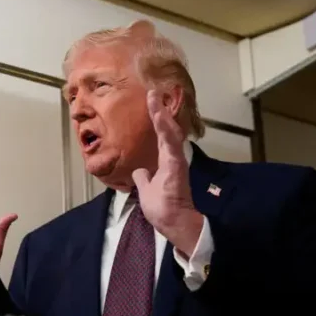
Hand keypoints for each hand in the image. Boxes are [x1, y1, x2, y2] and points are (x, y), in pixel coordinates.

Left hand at [132, 90, 203, 256]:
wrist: (173, 223)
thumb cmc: (162, 209)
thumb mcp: (146, 191)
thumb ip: (144, 179)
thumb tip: (139, 171)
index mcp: (166, 163)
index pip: (161, 138)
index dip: (157, 121)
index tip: (152, 104)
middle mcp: (172, 159)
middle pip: (166, 131)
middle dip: (159, 111)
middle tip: (153, 93)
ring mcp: (175, 161)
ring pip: (169, 134)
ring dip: (161, 116)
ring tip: (154, 99)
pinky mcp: (176, 166)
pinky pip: (170, 145)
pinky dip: (166, 130)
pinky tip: (160, 117)